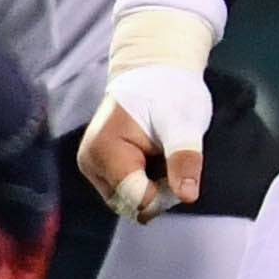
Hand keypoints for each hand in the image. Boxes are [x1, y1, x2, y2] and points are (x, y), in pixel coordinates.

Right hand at [88, 0, 223, 219]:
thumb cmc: (168, 93)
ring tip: (162, 155)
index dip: (164, 195)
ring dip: (152, 188)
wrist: (152, 73)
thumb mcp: (183, 124)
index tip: (179, 171)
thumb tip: (187, 196)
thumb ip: (184, 159)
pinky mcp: (100, 168)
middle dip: (158, 193)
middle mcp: (91, 163)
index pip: (135, 199)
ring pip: (128, 200)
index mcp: (105, 152)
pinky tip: (153, 158)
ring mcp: (92, 167)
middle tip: (173, 160)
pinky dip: (145, 182)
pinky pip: (126, 190)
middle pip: (129, 204)